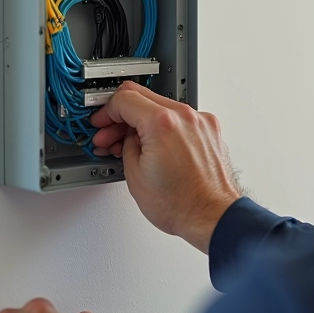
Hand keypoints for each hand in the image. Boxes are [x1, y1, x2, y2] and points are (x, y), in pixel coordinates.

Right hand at [91, 82, 242, 252]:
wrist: (211, 216)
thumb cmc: (181, 204)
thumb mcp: (135, 175)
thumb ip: (126, 145)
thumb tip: (126, 136)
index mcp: (162, 124)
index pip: (124, 99)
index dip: (105, 112)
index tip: (101, 123)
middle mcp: (185, 116)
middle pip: (142, 96)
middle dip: (121, 115)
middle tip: (110, 135)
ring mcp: (200, 122)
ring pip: (161, 106)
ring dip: (142, 121)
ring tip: (131, 145)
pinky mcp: (210, 130)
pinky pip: (180, 119)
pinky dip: (164, 127)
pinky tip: (154, 145)